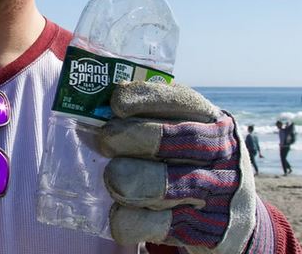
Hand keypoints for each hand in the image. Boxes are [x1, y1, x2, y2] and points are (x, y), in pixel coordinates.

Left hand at [99, 82, 255, 253]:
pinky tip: (117, 212)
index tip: (117, 103)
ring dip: (128, 180)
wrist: (234, 215)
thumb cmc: (192, 159)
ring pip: (165, 184)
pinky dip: (130, 219)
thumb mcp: (187, 129)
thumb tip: (96, 104)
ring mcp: (215, 192)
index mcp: (212, 120)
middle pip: (171, 140)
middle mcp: (219, 153)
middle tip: (105, 141)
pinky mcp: (204, 229)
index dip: (147, 98)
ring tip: (111, 176)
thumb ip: (154, 116)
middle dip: (129, 137)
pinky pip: (158, 224)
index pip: (182, 101)